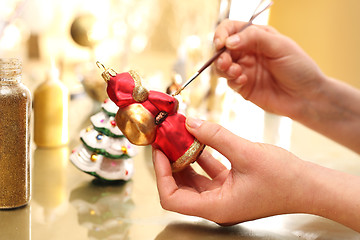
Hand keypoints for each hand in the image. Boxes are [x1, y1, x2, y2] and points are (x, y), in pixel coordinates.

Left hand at [153, 117, 310, 224]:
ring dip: (185, 158)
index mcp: (216, 207)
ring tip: (180, 135)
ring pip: (193, 179)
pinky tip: (200, 139)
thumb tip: (190, 123)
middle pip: (180, 187)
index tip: (159, 151)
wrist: (310, 187)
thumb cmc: (285, 178)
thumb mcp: (247, 153)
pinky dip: (201, 156)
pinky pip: (209, 172)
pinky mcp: (231, 186)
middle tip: (165, 140)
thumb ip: (216, 136)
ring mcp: (223, 196)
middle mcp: (216, 205)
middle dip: (170, 162)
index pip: (172, 198)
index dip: (161, 174)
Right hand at [213, 20, 325, 119]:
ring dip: (223, 68)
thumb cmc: (299, 68)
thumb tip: (229, 41)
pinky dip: (233, 81)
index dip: (222, 34)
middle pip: (222, 49)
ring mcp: (245, 69)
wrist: (307, 97)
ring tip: (236, 72)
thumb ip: (255, 38)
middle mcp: (248, 52)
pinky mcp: (244, 87)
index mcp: (257, 37)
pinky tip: (244, 81)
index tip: (221, 44)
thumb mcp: (280, 46)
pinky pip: (229, 82)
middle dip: (220, 55)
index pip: (231, 29)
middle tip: (226, 63)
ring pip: (222, 66)